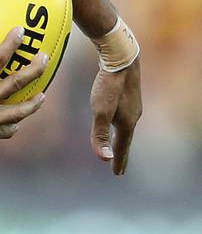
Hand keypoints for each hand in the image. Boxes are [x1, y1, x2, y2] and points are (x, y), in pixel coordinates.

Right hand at [0, 23, 47, 153]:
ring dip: (33, 103)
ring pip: (19, 112)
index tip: (21, 32)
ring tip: (42, 96)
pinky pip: (4, 131)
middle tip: (45, 59)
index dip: (11, 44)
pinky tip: (15, 124)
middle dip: (34, 70)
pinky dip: (11, 126)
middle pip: (17, 83)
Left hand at [90, 57, 141, 174]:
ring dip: (121, 138)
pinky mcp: (130, 95)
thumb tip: (104, 159)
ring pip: (126, 127)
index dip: (118, 161)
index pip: (121, 147)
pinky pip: (125, 115)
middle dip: (121, 153)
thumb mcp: (100, 111)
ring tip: (117, 145)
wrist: (121, 59)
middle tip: (118, 166)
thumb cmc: (109, 86)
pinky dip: (121, 124)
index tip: (117, 174)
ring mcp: (133, 105)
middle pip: (125, 139)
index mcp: (126, 123)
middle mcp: (133, 116)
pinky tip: (118, 119)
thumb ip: (100, 134)